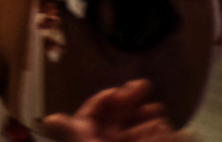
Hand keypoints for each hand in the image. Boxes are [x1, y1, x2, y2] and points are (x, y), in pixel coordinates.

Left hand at [40, 80, 188, 141]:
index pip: (90, 117)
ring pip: (136, 132)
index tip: (117, 90)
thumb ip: (73, 135)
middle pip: (115, 120)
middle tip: (146, 86)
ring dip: (147, 118)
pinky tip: (173, 128)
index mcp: (87, 140)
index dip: (102, 101)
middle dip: (129, 102)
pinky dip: (163, 135)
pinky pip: (154, 140)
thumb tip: (49, 120)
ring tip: (159, 111)